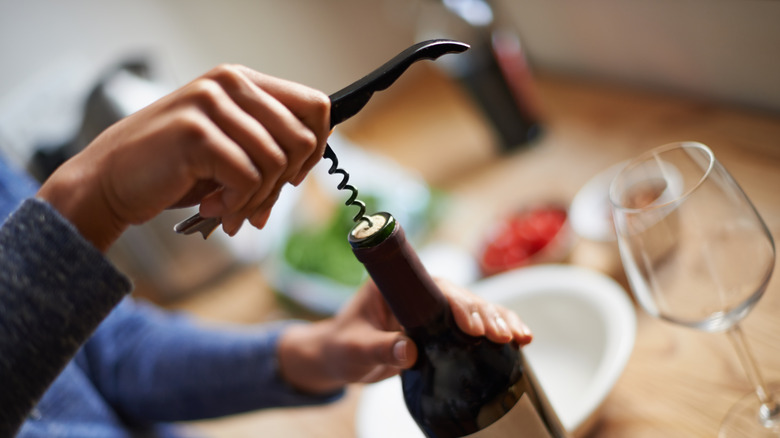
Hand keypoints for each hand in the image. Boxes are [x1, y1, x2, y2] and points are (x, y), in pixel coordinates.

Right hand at [37, 65, 329, 250]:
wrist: (108, 182)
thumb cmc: (173, 168)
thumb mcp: (228, 145)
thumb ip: (267, 143)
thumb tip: (313, 161)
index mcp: (242, 81)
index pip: (315, 106)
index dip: (316, 147)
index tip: (294, 177)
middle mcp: (229, 83)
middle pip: (302, 139)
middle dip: (285, 185)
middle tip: (258, 208)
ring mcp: (211, 105)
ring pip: (276, 163)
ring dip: (258, 200)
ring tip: (229, 212)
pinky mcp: (196, 134)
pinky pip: (248, 179)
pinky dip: (236, 205)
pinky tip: (212, 210)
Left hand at [276, 278, 531, 393]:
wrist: (340, 356)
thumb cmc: (342, 346)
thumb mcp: (356, 348)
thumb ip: (380, 348)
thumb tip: (410, 352)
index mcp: (395, 285)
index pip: (432, 287)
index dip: (456, 303)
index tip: (470, 325)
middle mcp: (418, 291)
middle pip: (459, 296)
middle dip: (484, 315)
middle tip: (503, 336)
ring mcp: (431, 308)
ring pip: (472, 308)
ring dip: (498, 321)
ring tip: (521, 337)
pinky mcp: (440, 327)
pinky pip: (472, 326)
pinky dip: (495, 331)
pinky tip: (520, 340)